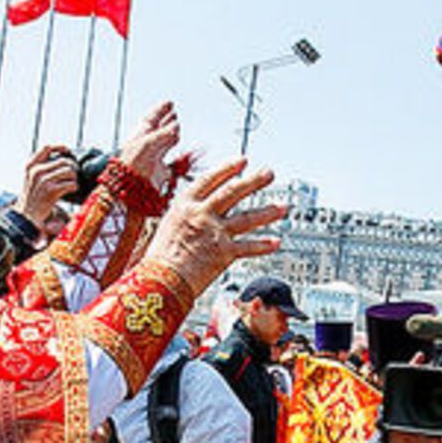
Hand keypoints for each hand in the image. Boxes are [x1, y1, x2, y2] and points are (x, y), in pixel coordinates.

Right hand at [12, 144, 76, 225]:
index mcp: (30, 165)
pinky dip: (74, 187)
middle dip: (71, 168)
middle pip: (63, 161)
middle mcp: (36, 171)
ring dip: (74, 178)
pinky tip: (71, 190)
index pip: (47, 148)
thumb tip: (62, 158)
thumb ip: (41, 167)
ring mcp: (44, 181)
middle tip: (72, 175)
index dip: (59, 147)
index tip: (67, 151)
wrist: (27, 216)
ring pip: (69, 171)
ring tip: (70, 184)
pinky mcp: (51, 191)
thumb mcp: (31, 178)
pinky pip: (71, 184)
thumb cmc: (32, 197)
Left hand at [117, 101, 180, 188]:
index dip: (161, 110)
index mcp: (141, 134)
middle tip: (173, 113)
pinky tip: (180, 145)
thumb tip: (176, 126)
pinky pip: (172, 159)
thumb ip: (165, 133)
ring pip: (165, 141)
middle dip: (166, 120)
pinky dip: (177, 153)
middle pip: (159, 128)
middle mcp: (147, 145)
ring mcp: (154, 157)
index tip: (169, 103)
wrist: (131, 188)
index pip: (152, 118)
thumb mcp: (149, 142)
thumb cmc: (134, 164)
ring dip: (172, 133)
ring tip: (177, 125)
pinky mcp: (161, 171)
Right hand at [141, 157, 285, 293]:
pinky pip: (249, 247)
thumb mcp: (166, 228)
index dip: (227, 169)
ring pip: (248, 218)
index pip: (210, 180)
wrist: (159, 281)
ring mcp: (215, 232)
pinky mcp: (224, 253)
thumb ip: (185, 217)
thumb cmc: (158, 259)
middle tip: (269, 173)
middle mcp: (202, 214)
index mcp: (185, 205)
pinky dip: (264, 245)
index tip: (242, 161)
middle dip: (254, 181)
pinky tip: (276, 242)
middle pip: (233, 192)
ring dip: (268, 212)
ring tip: (283, 207)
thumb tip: (196, 212)